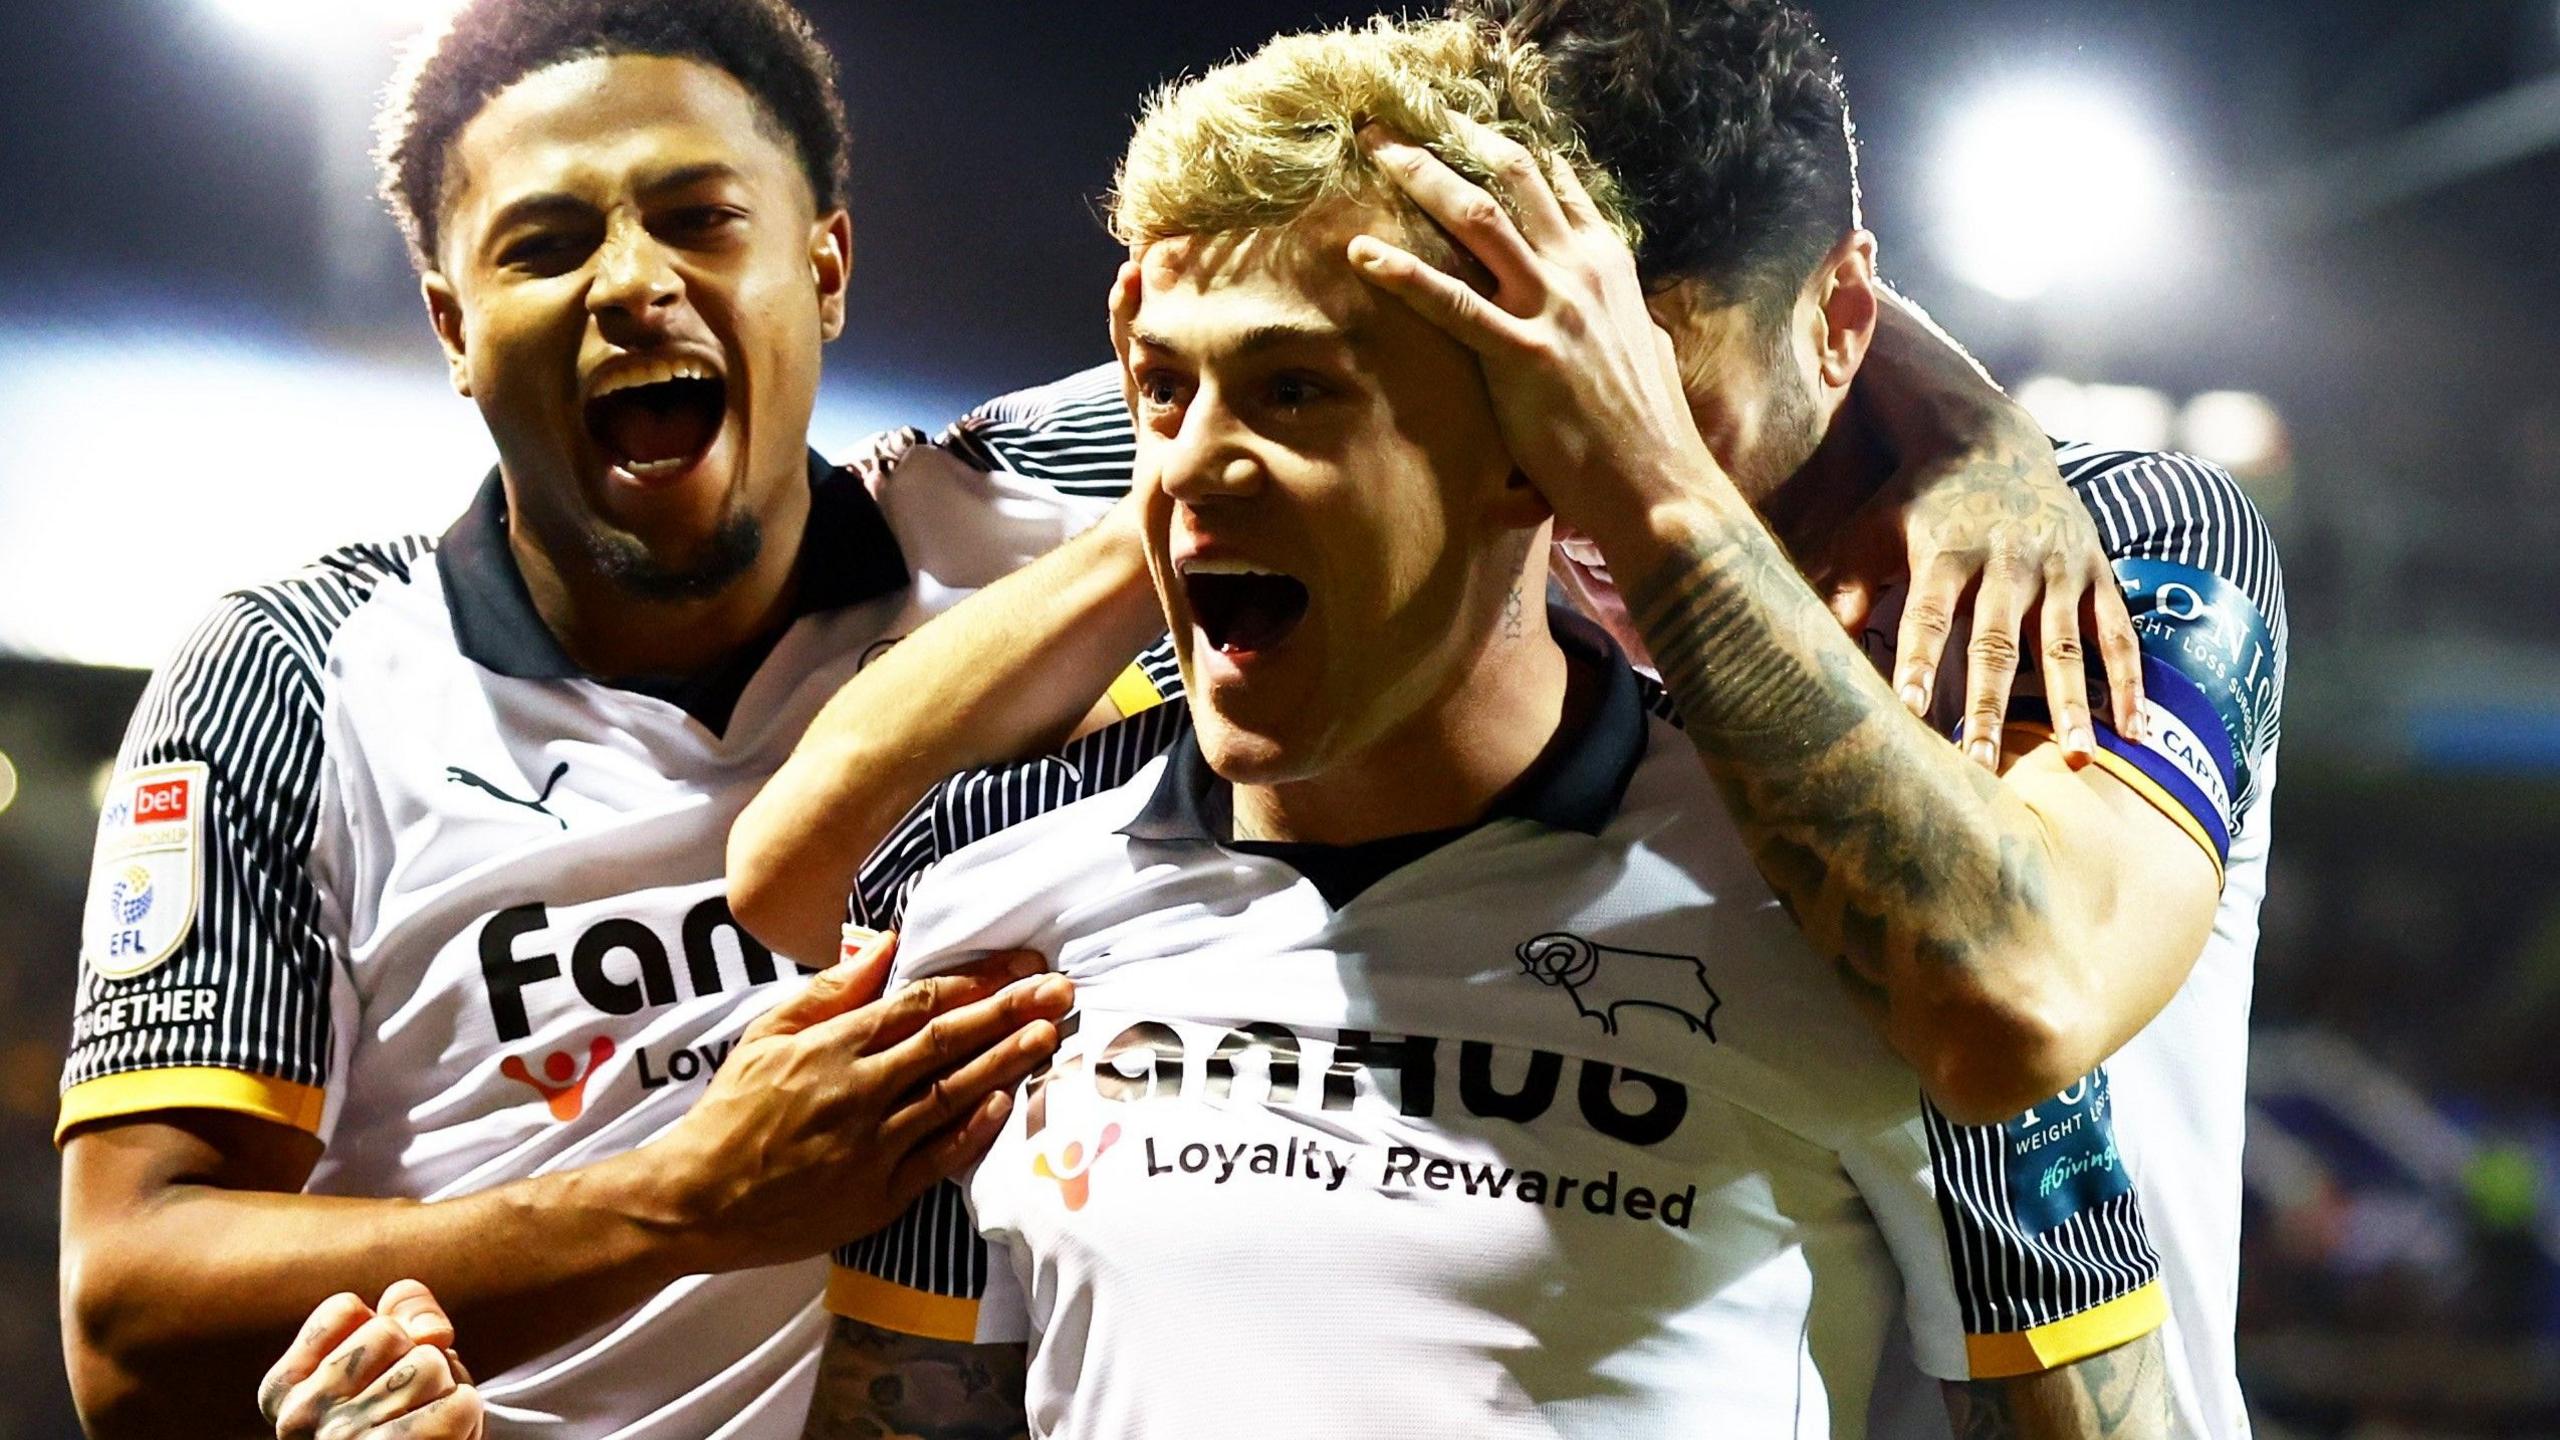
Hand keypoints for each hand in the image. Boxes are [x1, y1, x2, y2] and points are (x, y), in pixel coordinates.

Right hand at [259, 1282, 479, 1439]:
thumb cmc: (405, 1411)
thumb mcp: (397, 1352)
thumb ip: (406, 1310)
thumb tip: (432, 1331)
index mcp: (285, 1389)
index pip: (343, 1309)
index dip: (385, 1330)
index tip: (380, 1370)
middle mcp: (299, 1418)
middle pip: (389, 1333)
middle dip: (417, 1356)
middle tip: (409, 1400)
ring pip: (428, 1365)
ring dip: (446, 1387)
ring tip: (425, 1418)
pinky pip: (458, 1404)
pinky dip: (466, 1412)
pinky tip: (444, 1434)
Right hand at [646, 933, 1067, 1273]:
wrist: (695, 1200)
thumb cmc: (732, 1111)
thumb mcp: (767, 1034)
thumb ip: (830, 991)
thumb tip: (882, 943)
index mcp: (832, 1046)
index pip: (920, 1003)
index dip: (978, 981)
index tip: (1022, 962)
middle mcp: (858, 1091)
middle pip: (948, 1042)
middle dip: (1010, 1011)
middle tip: (1059, 989)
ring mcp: (872, 1146)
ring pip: (952, 1095)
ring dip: (1006, 1062)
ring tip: (1049, 1035)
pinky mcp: (878, 1196)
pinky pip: (939, 1157)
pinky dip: (975, 1129)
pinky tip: (1007, 1102)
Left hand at [1346, 117, 1716, 548]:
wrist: (1660, 486)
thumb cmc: (1648, 428)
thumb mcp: (1644, 348)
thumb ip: (1622, 315)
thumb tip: (1621, 312)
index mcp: (1608, 263)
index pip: (1553, 183)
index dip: (1499, 149)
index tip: (1452, 126)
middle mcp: (1583, 269)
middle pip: (1509, 178)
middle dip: (1448, 139)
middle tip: (1392, 126)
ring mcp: (1554, 308)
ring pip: (1478, 219)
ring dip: (1421, 175)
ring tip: (1371, 150)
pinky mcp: (1525, 356)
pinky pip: (1453, 303)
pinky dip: (1404, 274)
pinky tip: (1361, 254)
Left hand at [1808, 430, 2142, 767]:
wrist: (1991, 440)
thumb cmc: (1917, 498)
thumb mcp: (1871, 528)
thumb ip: (1847, 588)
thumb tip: (1817, 651)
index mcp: (1946, 550)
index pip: (1929, 615)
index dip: (1920, 661)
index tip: (1913, 710)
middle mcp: (2007, 559)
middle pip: (1997, 642)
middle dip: (1989, 705)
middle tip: (1982, 765)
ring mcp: (2057, 566)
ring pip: (2065, 644)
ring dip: (2070, 705)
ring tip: (2076, 761)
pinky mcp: (2095, 570)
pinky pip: (2117, 632)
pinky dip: (2130, 680)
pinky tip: (2131, 731)